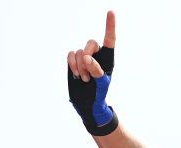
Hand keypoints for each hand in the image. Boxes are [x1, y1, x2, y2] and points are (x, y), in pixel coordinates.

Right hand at [67, 11, 118, 135]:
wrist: (87, 103)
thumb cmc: (99, 94)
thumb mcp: (102, 84)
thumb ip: (96, 70)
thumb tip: (87, 58)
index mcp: (107, 58)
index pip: (109, 39)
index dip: (110, 25)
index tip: (110, 12)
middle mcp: (96, 55)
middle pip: (91, 43)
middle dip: (88, 57)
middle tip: (89, 74)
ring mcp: (84, 57)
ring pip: (79, 51)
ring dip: (80, 66)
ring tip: (85, 79)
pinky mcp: (73, 61)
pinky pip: (70, 55)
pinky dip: (72, 64)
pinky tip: (77, 75)